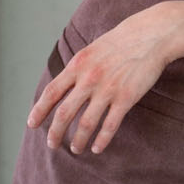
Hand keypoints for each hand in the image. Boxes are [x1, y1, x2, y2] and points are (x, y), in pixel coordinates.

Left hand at [27, 4, 180, 153]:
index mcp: (78, 65)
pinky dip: (102, 139)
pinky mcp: (126, 98)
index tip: (32, 124)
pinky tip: (97, 148)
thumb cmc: (121, 41)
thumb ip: (77, 68)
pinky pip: (110, 125)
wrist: (151, 35)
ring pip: (86, 123)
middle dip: (55, 132)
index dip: (39, 110)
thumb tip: (63, 87)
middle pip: (65, 112)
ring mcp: (107, 89)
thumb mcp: (91, 50)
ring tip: (76, 149)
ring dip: (78, 140)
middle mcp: (89, 78)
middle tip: (52, 144)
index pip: (52, 92)